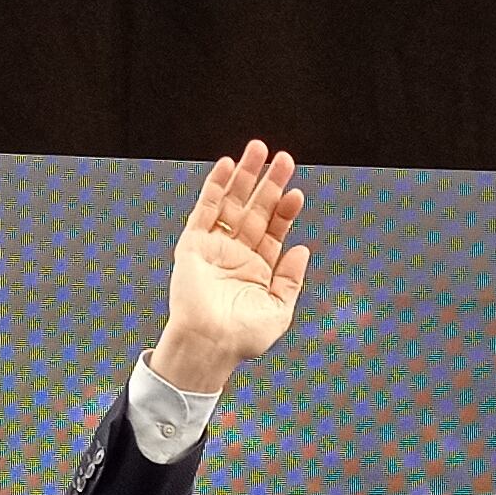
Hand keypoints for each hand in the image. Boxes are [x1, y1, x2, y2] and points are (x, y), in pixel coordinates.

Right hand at [148, 141, 310, 399]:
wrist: (209, 345)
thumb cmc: (243, 338)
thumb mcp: (278, 311)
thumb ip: (291, 280)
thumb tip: (302, 249)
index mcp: (258, 267)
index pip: (274, 229)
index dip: (286, 210)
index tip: (297, 194)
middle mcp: (237, 253)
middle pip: (256, 209)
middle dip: (269, 183)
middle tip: (284, 158)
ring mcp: (215, 246)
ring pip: (232, 202)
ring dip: (244, 176)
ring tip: (258, 149)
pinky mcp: (193, 244)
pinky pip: (205, 209)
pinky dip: (215, 187)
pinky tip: (227, 165)